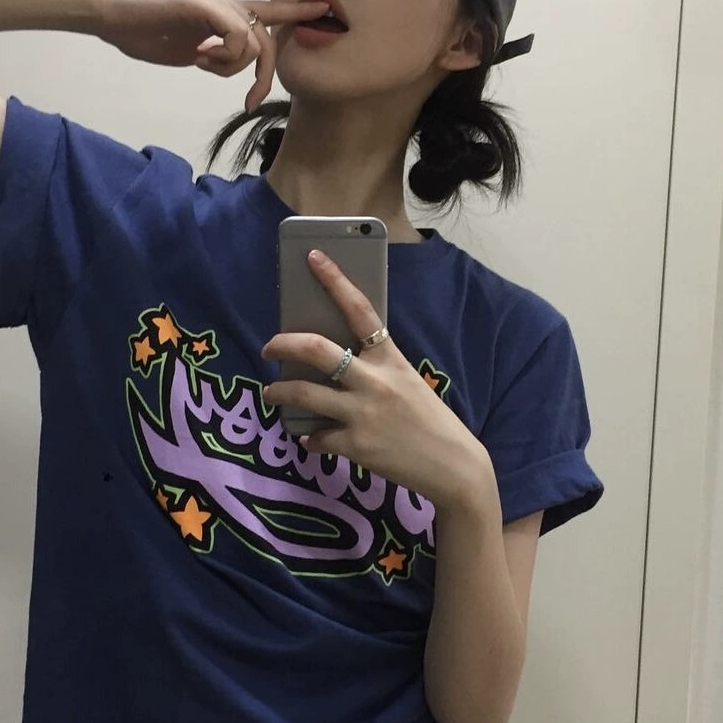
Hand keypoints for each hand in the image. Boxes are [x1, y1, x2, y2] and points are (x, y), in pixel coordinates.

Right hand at [93, 0, 328, 110]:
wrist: (114, 18)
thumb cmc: (145, 34)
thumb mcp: (191, 51)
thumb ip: (216, 55)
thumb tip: (227, 64)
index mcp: (224, 12)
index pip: (269, 12)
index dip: (296, 12)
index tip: (324, 12)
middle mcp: (226, 1)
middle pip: (268, 40)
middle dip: (264, 77)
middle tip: (249, 103)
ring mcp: (217, 0)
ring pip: (253, 43)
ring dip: (232, 67)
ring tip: (202, 62)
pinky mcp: (205, 4)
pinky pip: (237, 38)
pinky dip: (222, 57)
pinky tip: (198, 55)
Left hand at [260, 250, 489, 507]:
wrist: (453, 465)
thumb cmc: (430, 420)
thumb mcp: (407, 381)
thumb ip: (376, 368)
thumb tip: (333, 362)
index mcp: (391, 358)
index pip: (360, 309)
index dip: (335, 280)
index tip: (313, 257)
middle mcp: (375, 381)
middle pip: (316, 349)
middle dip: (283, 343)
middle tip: (269, 346)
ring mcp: (363, 413)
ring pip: (303, 393)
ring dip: (278, 391)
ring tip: (271, 392)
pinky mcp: (356, 445)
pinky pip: (316, 437)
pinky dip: (308, 437)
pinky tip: (309, 437)